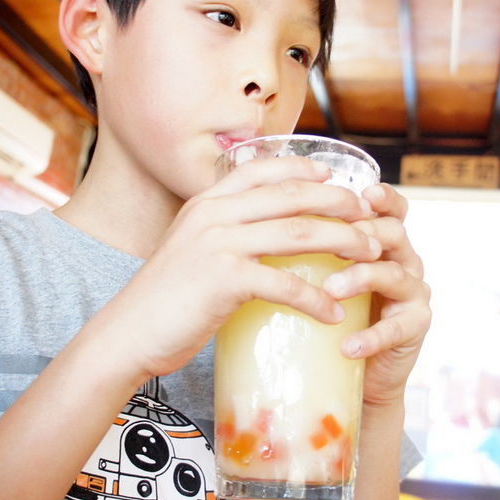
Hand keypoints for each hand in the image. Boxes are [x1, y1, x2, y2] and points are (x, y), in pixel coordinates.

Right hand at [115, 156, 380, 382]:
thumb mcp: (191, 247)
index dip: (305, 169)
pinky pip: (286, 283)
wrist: (128, 331)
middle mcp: (213, 212)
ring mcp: (218, 243)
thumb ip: (223, 231)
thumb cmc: (165, 297)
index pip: (263, 168)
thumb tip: (264, 232)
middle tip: (370, 220)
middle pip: (293, 195)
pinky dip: (316, 298)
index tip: (335, 177)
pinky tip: (334, 312)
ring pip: (299, 232)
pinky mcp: (224, 278)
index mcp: (205, 200)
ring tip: (370, 257)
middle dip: (340, 204)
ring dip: (343, 243)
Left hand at [323, 183, 430, 407]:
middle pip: (393, 233)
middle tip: (327, 242)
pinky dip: (371, 336)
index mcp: (383, 240)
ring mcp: (413, 293)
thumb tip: (259, 221)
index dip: (382, 198)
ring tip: (331, 290)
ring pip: (394, 274)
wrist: (352, 369)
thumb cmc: (333, 313)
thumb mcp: (320, 274)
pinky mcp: (416, 327)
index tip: (362, 194)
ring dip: (361, 278)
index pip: (389, 209)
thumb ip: (305, 247)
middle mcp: (404, 260)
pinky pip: (398, 328)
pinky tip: (348, 345)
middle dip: (360, 235)